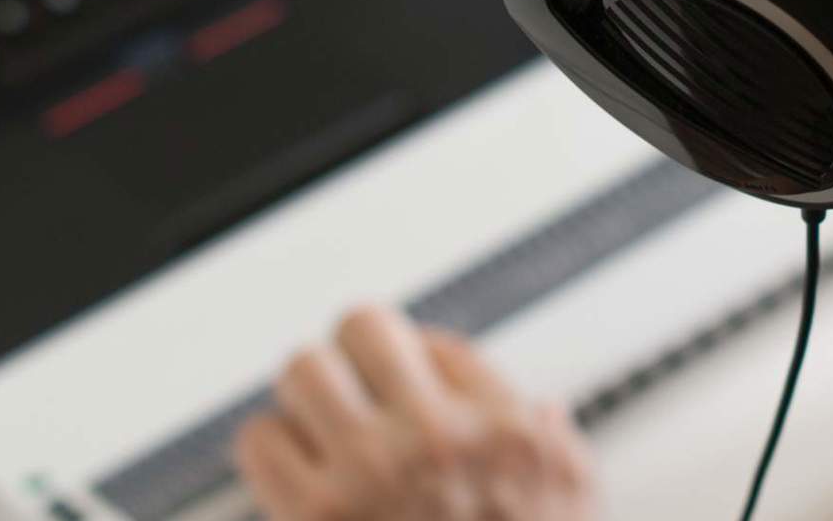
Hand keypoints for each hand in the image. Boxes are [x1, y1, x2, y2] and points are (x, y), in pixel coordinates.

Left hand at [234, 306, 597, 520]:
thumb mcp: (572, 503)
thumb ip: (554, 449)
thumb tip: (540, 412)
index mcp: (500, 431)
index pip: (437, 344)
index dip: (416, 362)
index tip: (406, 383)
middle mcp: (434, 438)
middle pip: (364, 329)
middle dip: (353, 360)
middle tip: (351, 388)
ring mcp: (369, 472)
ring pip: (302, 371)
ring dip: (304, 397)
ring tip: (314, 425)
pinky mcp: (314, 516)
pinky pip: (260, 440)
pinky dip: (268, 453)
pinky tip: (291, 474)